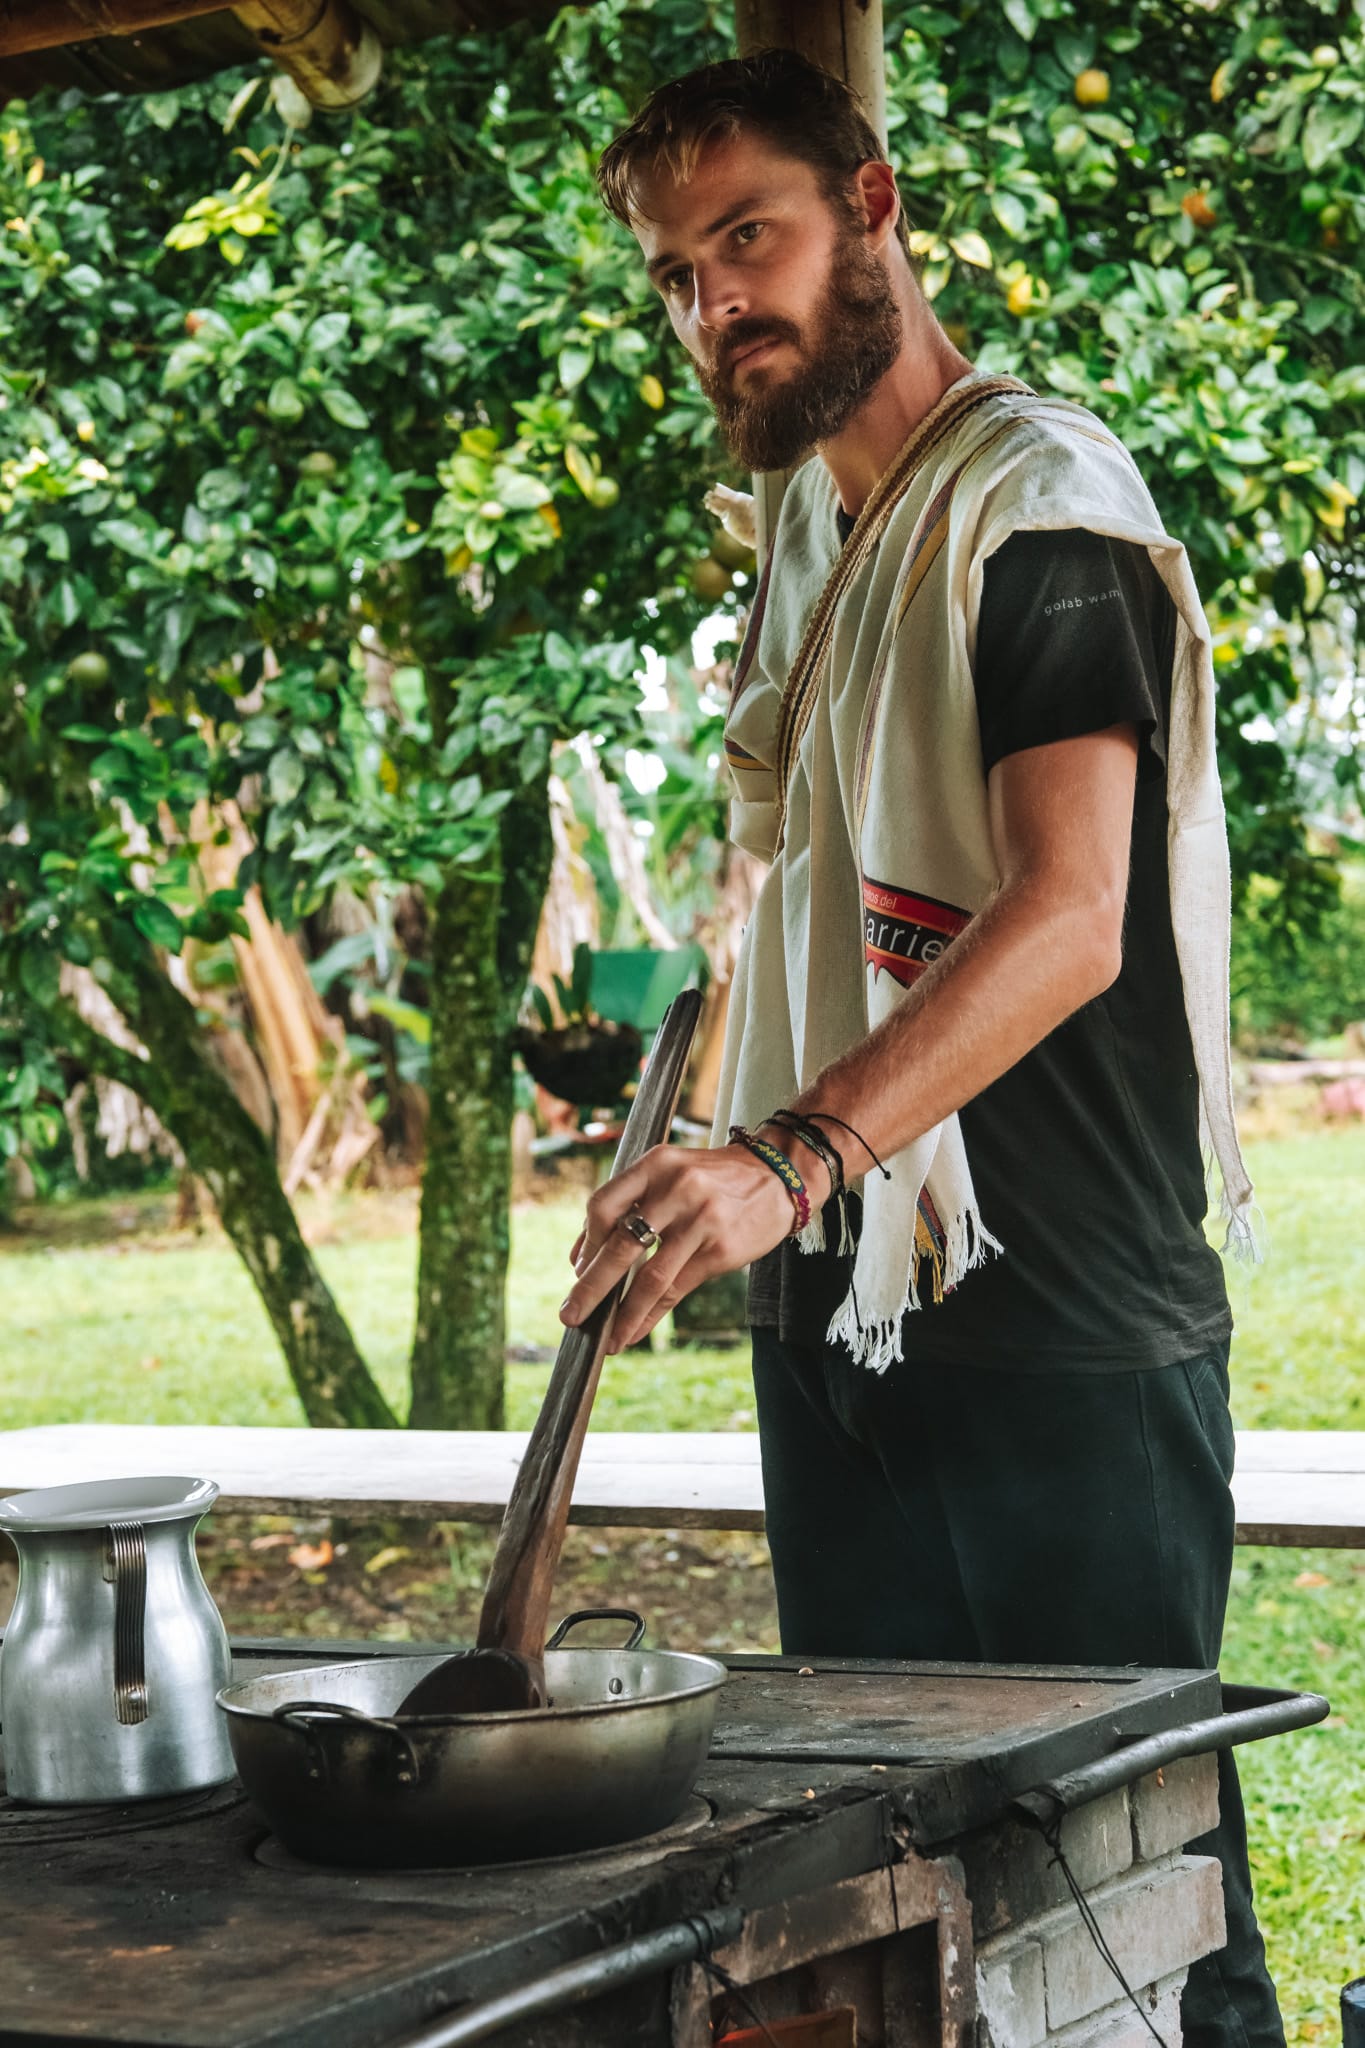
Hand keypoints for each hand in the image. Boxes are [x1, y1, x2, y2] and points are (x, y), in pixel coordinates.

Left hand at [559, 1141, 800, 1350]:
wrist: (778, 1176)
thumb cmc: (711, 1179)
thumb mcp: (669, 1175)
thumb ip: (626, 1207)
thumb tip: (578, 1259)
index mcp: (656, 1165)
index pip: (604, 1206)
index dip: (585, 1243)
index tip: (577, 1270)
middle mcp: (676, 1190)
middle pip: (621, 1245)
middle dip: (591, 1287)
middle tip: (569, 1316)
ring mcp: (701, 1221)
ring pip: (650, 1277)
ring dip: (622, 1314)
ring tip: (604, 1338)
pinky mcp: (721, 1250)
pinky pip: (676, 1290)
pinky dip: (651, 1315)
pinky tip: (634, 1331)